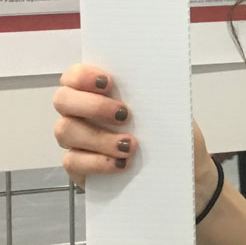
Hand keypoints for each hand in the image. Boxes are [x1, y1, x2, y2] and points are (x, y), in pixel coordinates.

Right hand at [52, 63, 212, 193]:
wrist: (182, 169)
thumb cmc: (171, 133)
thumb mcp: (167, 109)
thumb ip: (149, 93)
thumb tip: (143, 81)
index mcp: (98, 91)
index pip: (74, 75)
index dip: (83, 76)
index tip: (108, 82)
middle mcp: (80, 112)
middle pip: (62, 100)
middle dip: (92, 105)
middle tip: (124, 115)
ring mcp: (76, 140)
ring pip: (65, 131)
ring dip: (99, 137)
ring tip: (129, 145)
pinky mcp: (79, 167)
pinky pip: (73, 162)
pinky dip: (97, 162)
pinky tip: (121, 164)